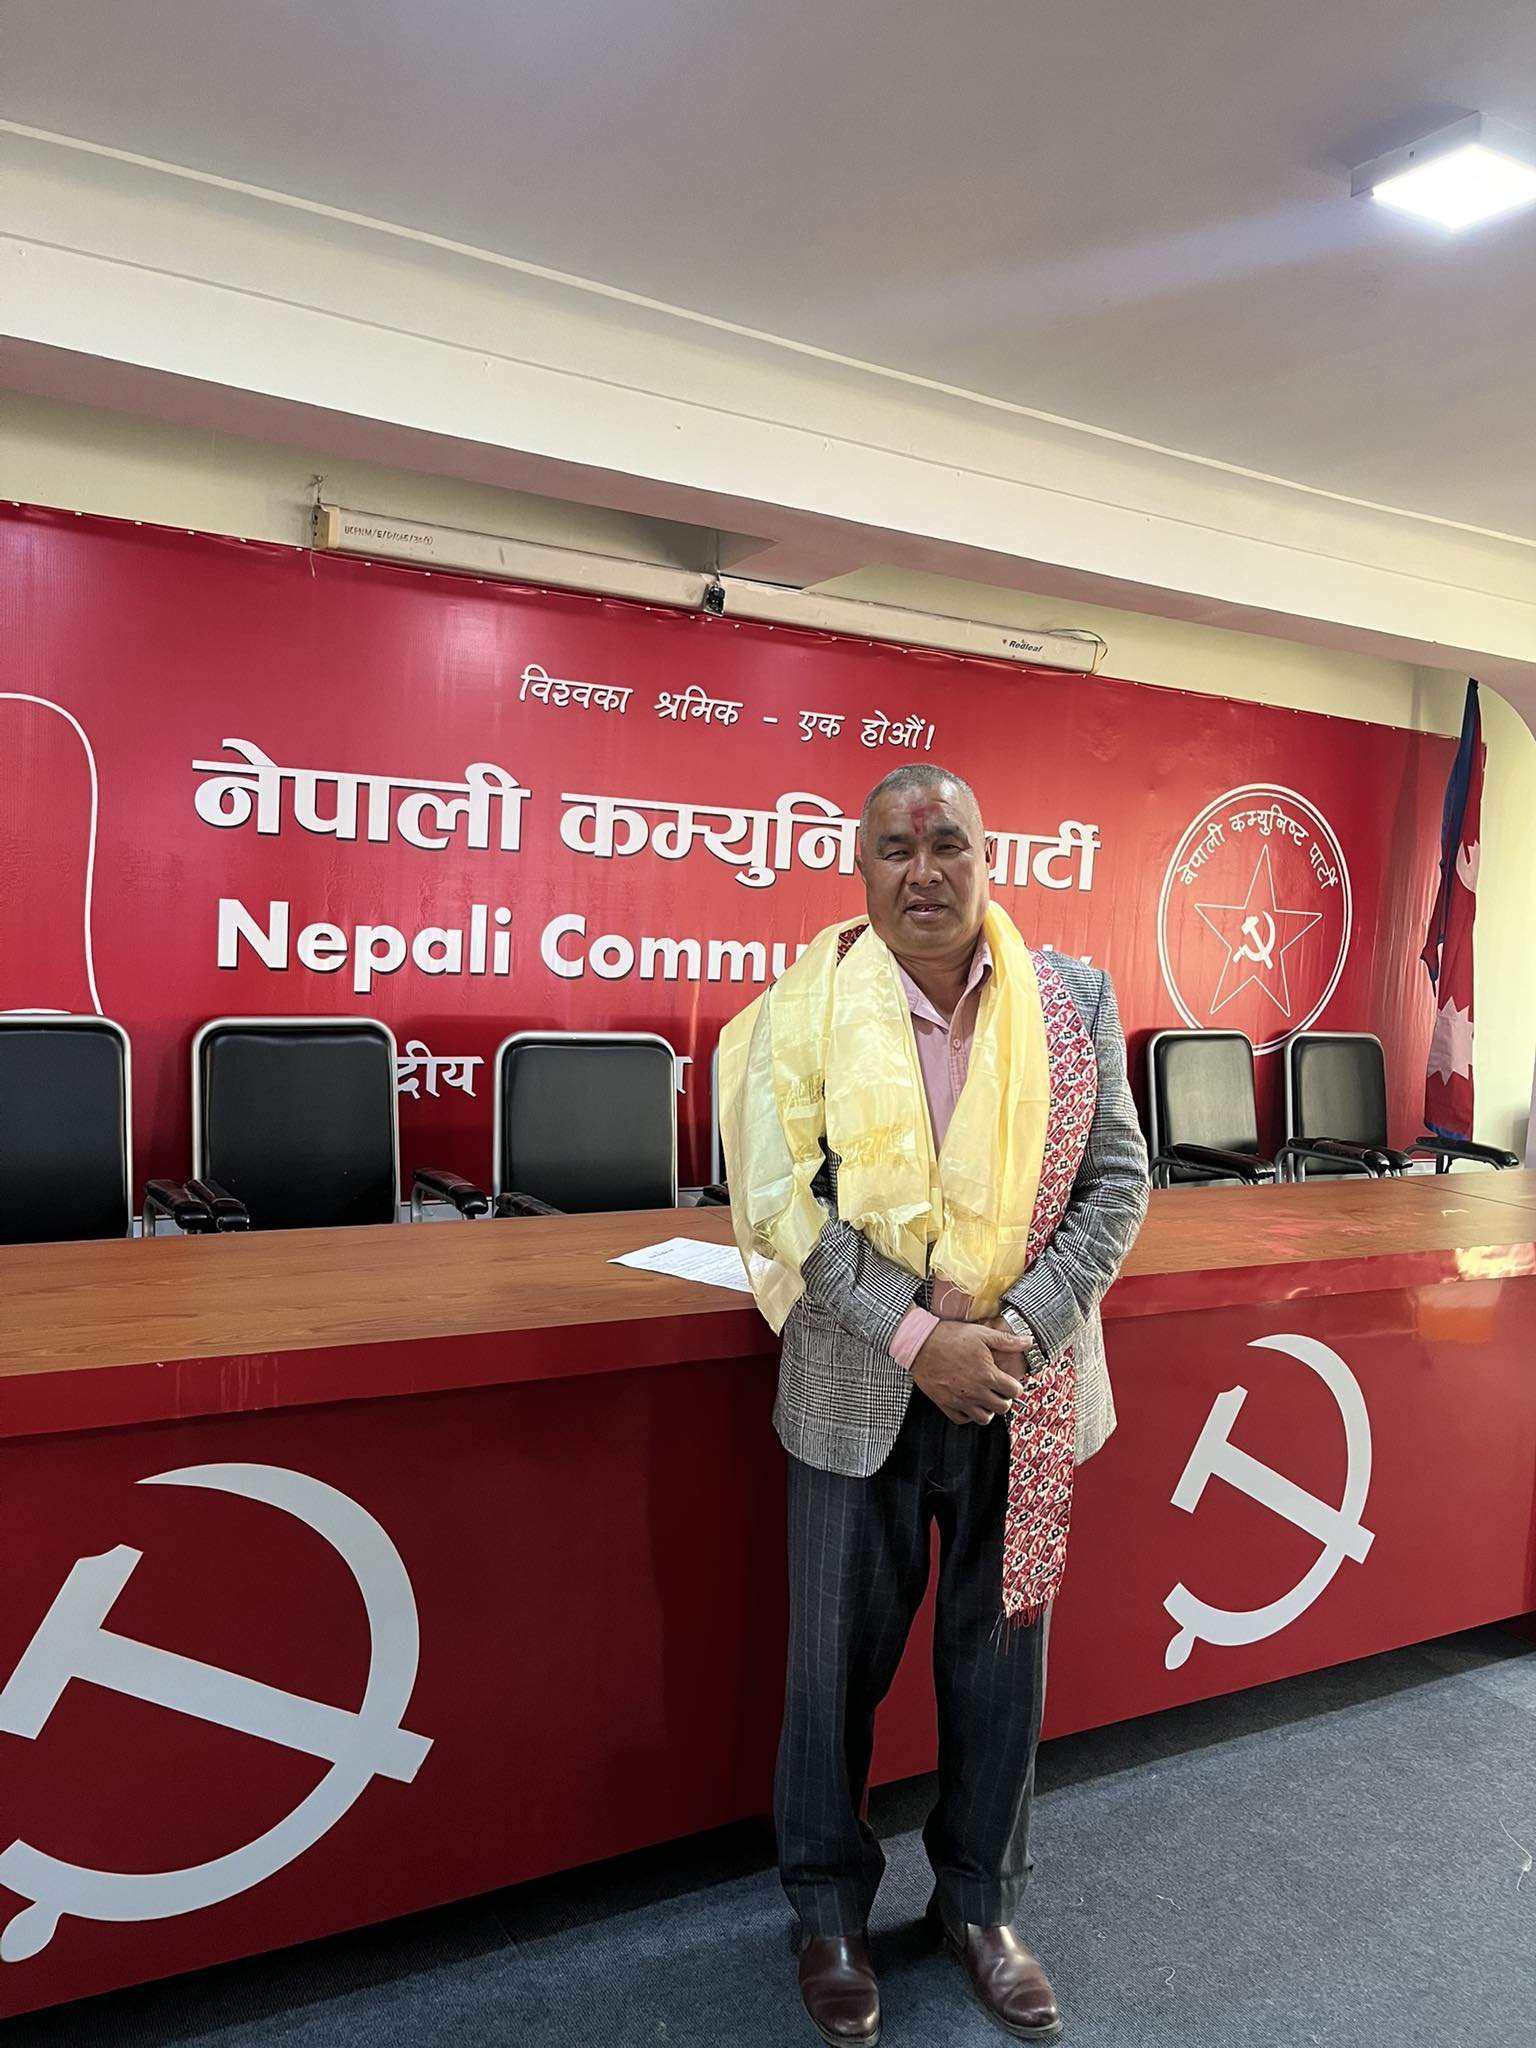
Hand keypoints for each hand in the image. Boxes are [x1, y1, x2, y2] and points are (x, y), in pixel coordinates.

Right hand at [910, 1319, 1027, 1425]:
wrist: (920, 1343)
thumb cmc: (950, 1337)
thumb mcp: (981, 1334)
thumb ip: (1006, 1341)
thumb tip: (1028, 1342)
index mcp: (988, 1375)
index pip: (1014, 1391)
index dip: (1015, 1386)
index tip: (1010, 1382)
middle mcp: (976, 1391)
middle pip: (1002, 1408)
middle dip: (1004, 1399)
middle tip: (999, 1390)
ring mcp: (960, 1400)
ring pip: (984, 1418)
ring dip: (988, 1409)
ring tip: (985, 1398)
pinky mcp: (945, 1404)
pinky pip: (962, 1419)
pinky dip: (968, 1415)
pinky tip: (968, 1403)